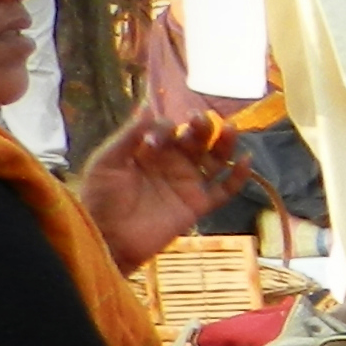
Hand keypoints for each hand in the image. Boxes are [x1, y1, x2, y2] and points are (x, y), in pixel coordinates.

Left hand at [73, 109, 247, 270]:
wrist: (107, 238)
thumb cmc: (100, 198)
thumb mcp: (107, 162)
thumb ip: (128, 137)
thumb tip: (148, 106)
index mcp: (150, 151)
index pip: (168, 129)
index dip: (164, 129)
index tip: (153, 143)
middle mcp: (172, 163)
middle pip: (196, 139)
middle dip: (201, 127)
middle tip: (200, 118)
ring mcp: (187, 184)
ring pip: (214, 159)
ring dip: (224, 143)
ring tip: (230, 128)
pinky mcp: (198, 205)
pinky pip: (224, 190)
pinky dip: (238, 177)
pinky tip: (245, 160)